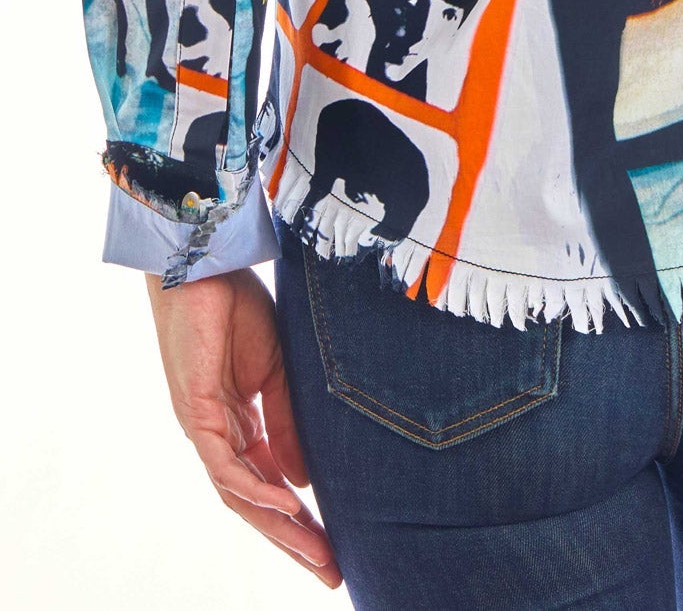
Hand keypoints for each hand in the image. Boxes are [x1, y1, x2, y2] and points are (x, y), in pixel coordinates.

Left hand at [145, 266, 341, 587]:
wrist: (205, 263)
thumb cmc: (234, 305)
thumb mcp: (276, 369)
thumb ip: (287, 423)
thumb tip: (303, 482)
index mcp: (237, 423)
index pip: (268, 484)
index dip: (299, 517)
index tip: (334, 544)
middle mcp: (217, 434)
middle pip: (254, 502)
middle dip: (292, 539)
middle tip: (330, 571)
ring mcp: (204, 427)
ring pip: (239, 495)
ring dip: (279, 527)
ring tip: (317, 552)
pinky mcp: (196, 412)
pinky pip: (226, 465)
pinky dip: (256, 488)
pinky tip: (289, 502)